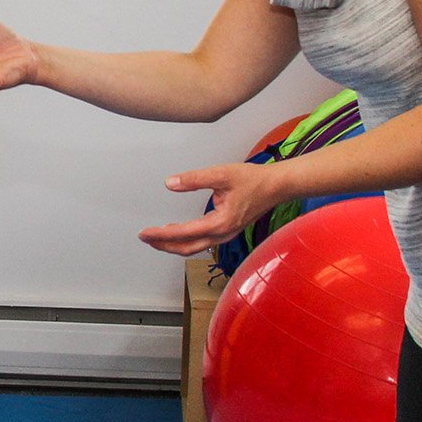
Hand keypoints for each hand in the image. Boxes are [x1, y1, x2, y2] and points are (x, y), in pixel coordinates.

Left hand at [138, 162, 279, 255]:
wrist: (278, 186)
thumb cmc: (254, 180)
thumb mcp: (222, 174)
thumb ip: (194, 179)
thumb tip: (170, 183)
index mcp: (220, 223)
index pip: (183, 233)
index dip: (161, 234)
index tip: (144, 233)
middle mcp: (223, 233)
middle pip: (186, 247)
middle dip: (163, 244)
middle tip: (144, 238)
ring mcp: (226, 234)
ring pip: (194, 246)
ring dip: (173, 244)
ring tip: (155, 238)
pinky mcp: (228, 230)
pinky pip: (202, 241)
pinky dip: (185, 240)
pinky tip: (177, 232)